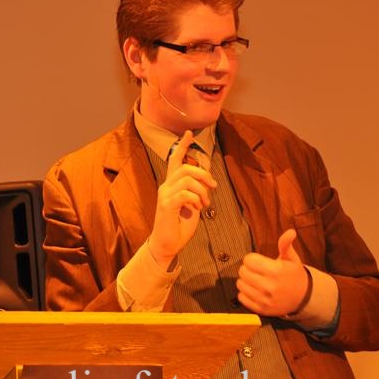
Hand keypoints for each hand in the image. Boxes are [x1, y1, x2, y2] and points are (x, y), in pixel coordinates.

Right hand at [148, 130, 216, 268]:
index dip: (182, 146)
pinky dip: (196, 199)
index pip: (174, 160)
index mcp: (171, 185)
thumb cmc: (179, 226)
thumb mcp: (192, 206)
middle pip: (185, 168)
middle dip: (203, 174)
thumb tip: (206, 183)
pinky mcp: (166, 205)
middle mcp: (166, 187)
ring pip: (187, 179)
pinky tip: (196, 209)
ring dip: (202, 191)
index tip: (189, 133)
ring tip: (204, 204)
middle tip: (213, 187)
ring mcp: (165, 195)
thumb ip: (196, 192)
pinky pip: (185, 193)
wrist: (167, 245)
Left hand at [236, 228, 309, 316]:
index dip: (252, 258)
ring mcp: (265, 299)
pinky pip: (241, 298)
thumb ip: (285, 244)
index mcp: (276, 271)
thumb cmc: (294, 275)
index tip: (258, 261)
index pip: (248, 260)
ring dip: (245, 281)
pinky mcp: (262, 309)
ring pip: (240, 284)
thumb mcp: (291, 258)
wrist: (303, 297)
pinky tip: (254, 290)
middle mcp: (270, 286)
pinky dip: (245, 293)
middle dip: (247, 269)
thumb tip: (290, 232)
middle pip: (242, 271)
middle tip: (257, 271)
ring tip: (255, 280)